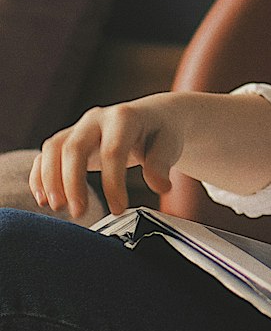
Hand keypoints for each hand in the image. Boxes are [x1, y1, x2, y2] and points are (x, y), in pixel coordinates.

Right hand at [30, 98, 181, 219]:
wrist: (153, 117)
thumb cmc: (161, 133)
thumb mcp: (169, 145)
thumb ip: (161, 164)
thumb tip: (160, 186)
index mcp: (124, 117)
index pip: (113, 151)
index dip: (113, 182)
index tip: (119, 210)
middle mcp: (96, 119)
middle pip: (74, 147)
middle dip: (72, 182)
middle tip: (78, 212)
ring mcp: (79, 127)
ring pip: (53, 149)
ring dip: (50, 180)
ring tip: (57, 208)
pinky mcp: (68, 139)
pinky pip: (45, 155)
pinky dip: (40, 176)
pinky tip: (43, 199)